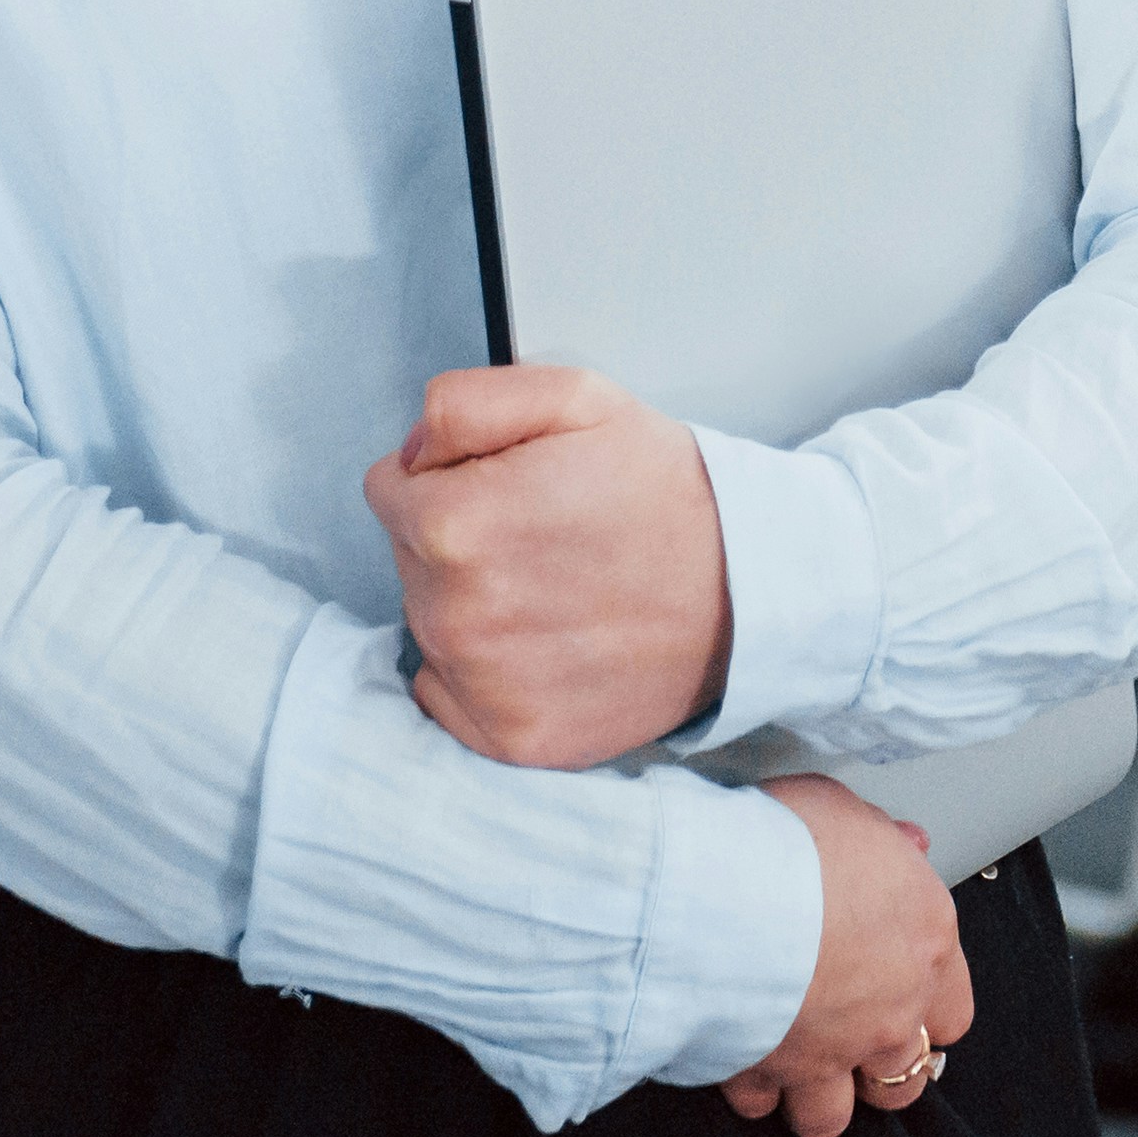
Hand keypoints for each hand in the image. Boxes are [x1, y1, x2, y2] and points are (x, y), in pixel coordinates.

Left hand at [367, 366, 731, 769]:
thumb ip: (466, 401)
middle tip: (544, 537)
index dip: (450, 475)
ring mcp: (480, 685)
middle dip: (459, 539)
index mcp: (454, 523)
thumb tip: (410, 451)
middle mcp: (454, 613)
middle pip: (406, 558)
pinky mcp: (509, 738)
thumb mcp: (578, 398)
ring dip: (473, 604)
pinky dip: (482, 673)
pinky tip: (546, 644)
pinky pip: (446, 695)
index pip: (389, 487)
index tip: (509, 488)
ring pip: (428, 623)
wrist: (749, 590)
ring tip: (556, 588)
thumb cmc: (666, 495)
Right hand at [718, 775, 974, 1136]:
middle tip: (849, 1039)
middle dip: (877, 1069)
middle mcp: (886, 1014)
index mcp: (923, 947)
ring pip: (834, 1114)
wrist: (718, 890)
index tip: (907, 996)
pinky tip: (739, 1054)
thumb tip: (904, 845)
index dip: (928, 1008)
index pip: (953, 1011)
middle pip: (903, 1079)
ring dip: (815, 1095)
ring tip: (794, 1062)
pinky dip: (749, 1087)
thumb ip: (882, 838)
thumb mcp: (846, 810)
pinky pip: (762, 1105)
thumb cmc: (786, 844)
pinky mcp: (765, 1074)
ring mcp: (827, 1053)